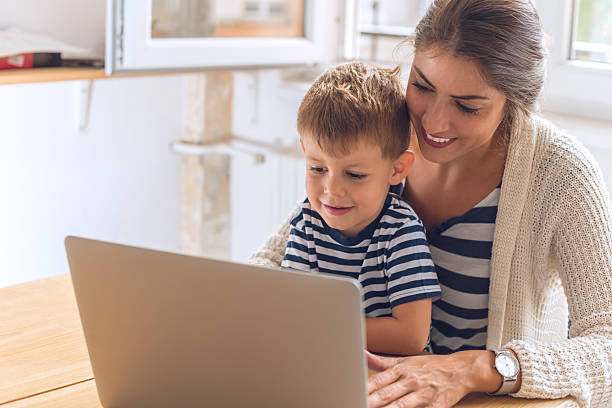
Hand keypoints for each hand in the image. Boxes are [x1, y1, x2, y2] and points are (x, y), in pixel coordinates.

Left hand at [366, 350, 499, 407]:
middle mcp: (411, 381)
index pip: (378, 381)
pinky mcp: (436, 406)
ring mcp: (423, 394)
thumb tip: (360, 353)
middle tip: (358, 404)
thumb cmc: (429, 366)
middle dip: (371, 402)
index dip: (364, 389)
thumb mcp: (405, 360)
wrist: (460, 369)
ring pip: (402, 406)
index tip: (351, 392)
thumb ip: (381, 362)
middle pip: (387, 394)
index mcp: (401, 369)